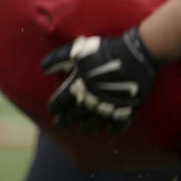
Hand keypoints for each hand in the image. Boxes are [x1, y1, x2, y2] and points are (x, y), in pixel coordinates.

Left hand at [40, 27, 158, 134]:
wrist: (138, 53)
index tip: (53, 109)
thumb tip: (43, 68)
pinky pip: (117, 126)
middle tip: (60, 122)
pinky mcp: (126, 109)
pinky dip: (112, 131)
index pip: (59, 103)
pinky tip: (109, 131)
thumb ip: (58, 59)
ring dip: (86, 128)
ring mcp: (108, 107)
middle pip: (72, 117)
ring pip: (92, 125)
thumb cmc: (107, 50)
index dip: (54, 107)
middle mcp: (90, 101)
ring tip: (84, 129)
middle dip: (64, 120)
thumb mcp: (79, 50)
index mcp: (78, 87)